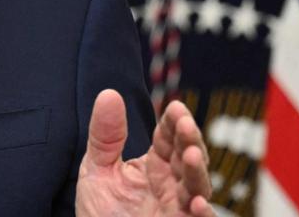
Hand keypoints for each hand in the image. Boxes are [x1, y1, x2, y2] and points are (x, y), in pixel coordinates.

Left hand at [75, 90, 212, 216]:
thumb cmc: (102, 214)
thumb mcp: (97, 170)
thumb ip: (105, 135)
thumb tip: (109, 93)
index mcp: (154, 166)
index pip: (169, 139)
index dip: (174, 123)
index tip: (175, 109)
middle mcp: (172, 186)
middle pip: (188, 158)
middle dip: (189, 140)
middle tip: (184, 125)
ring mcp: (179, 209)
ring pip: (197, 187)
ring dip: (196, 171)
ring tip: (189, 155)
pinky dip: (202, 214)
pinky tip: (197, 203)